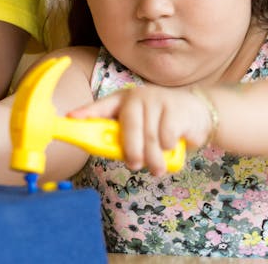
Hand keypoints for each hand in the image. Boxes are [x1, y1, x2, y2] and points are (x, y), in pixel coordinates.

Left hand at [68, 85, 212, 175]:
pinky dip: (169, 147)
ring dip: (153, 158)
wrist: (196, 112)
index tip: (70, 118)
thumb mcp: (140, 126)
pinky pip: (167, 136)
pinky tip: (172, 147)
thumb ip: (125, 137)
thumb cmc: (160, 123)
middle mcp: (138, 97)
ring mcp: (157, 100)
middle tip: (134, 165)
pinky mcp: (175, 108)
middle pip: (130, 126)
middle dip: (131, 149)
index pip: (102, 106)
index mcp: (123, 100)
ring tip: (156, 169)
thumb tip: (109, 152)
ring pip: (150, 136)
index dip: (86, 112)